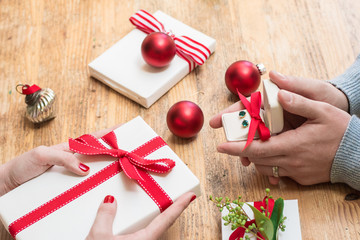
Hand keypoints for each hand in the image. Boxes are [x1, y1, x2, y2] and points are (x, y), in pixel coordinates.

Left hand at [0, 125, 119, 195]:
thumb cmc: (23, 165)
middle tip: (129, 151)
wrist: (8, 184)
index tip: (124, 128)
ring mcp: (71, 172)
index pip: (93, 138)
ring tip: (121, 168)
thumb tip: (84, 168)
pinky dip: (95, 183)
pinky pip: (85, 184)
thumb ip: (64, 158)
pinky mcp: (68, 185)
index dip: (109, 133)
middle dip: (114, 150)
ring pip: (94, 169)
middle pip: (98, 153)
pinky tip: (101, 187)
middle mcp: (73, 159)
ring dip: (107, 169)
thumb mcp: (43, 155)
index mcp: (69, 147)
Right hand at [86, 192, 195, 239]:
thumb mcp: (98, 237)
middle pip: (161, 226)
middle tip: (171, 199)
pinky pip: (143, 239)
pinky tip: (128, 230)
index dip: (180, 205)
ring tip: (145, 212)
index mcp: (145, 239)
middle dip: (166, 213)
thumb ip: (105, 216)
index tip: (190, 195)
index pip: (167, 218)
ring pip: (151, 235)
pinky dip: (140, 232)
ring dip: (150, 224)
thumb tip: (110, 201)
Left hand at [216, 90, 350, 184]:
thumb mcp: (323, 111)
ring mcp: (296, 172)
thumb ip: (299, 102)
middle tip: (231, 142)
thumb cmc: (342, 131)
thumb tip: (278, 92)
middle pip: (257, 159)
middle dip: (241, 152)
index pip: (256, 149)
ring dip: (255, 158)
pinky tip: (272, 154)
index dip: (236, 148)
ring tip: (251, 146)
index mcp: (292, 144)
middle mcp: (291, 161)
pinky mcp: (301, 178)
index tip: (220, 146)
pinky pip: (278, 173)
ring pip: (266, 168)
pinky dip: (270, 165)